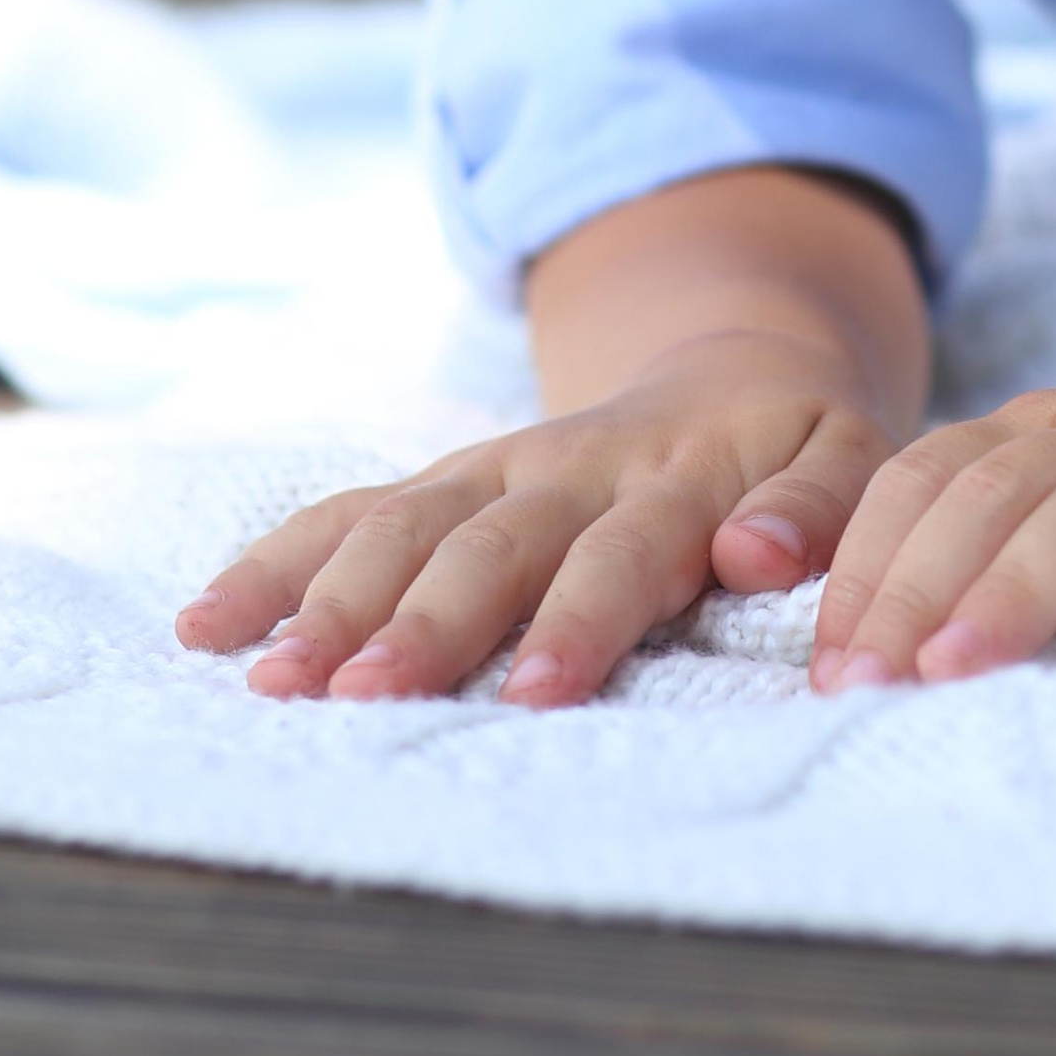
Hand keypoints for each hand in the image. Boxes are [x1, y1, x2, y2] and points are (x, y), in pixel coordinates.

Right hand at [174, 333, 902, 705]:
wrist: (736, 359)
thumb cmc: (797, 445)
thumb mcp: (848, 454)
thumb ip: (820, 504)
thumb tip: (760, 554)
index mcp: (677, 475)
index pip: (622, 553)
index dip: (580, 619)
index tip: (537, 690)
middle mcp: (570, 469)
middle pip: (491, 545)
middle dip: (429, 621)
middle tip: (366, 696)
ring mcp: (496, 471)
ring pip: (405, 526)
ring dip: (335, 597)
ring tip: (274, 678)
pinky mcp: (448, 482)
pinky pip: (355, 510)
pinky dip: (280, 558)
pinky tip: (206, 620)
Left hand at [806, 376, 1055, 690]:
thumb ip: (990, 548)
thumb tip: (863, 658)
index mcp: (1046, 430)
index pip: (928, 474)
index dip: (871, 564)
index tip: (830, 666)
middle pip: (997, 490)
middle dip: (919, 587)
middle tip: (869, 686)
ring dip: (1017, 584)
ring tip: (957, 670)